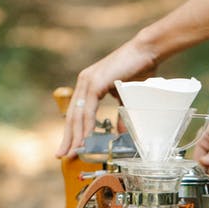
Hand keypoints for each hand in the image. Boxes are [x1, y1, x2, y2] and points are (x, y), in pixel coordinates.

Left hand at [56, 40, 159, 157]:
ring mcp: (88, 82)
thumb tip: (120, 135)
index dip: (70, 131)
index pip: (75, 113)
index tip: (67, 147)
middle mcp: (84, 82)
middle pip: (71, 116)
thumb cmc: (139, 71)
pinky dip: (86, 126)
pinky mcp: (96, 83)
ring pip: (78, 115)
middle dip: (67, 138)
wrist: (146, 52)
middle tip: (62, 155)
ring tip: (73, 152)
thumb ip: (121, 116)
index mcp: (88, 85)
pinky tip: (85, 139)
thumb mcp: (126, 98)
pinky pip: (88, 110)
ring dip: (75, 136)